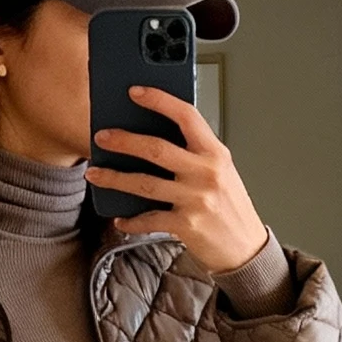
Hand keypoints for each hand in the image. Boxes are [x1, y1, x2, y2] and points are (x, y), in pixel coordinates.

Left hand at [87, 88, 269, 273]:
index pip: (186, 116)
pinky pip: (149, 219)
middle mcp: (206, 173)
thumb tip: (153, 140)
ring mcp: (196, 199)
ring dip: (115, 178)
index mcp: (215, 153)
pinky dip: (131, 221)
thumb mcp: (221, 172)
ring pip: (144, 183)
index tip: (135, 92)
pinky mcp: (186, 225)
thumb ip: (195, 155)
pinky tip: (120, 219)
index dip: (159, 100)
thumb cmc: (230, 208)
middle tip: (102, 136)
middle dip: (124, 140)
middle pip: (156, 148)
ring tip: (95, 173)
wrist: (246, 249)